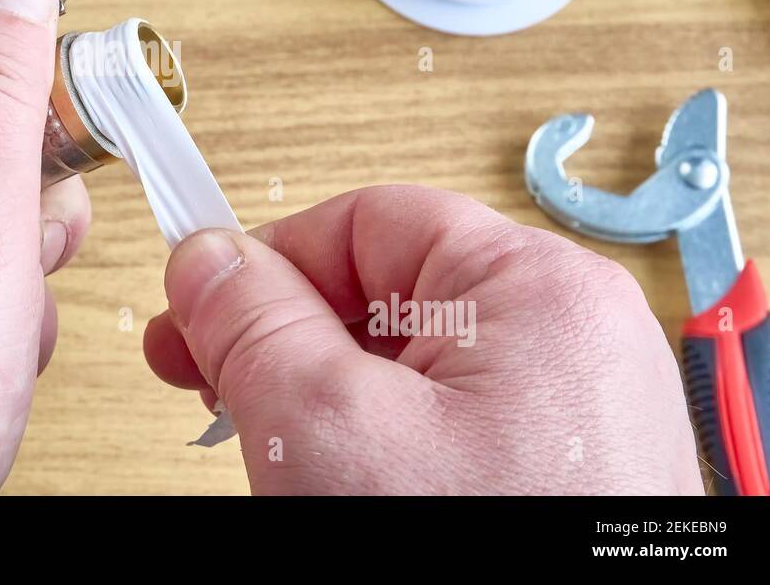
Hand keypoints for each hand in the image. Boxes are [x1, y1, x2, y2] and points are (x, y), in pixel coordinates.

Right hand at [143, 185, 702, 493]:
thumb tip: (205, 261)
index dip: (268, 258)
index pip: (366, 220)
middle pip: (384, 292)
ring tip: (281, 457)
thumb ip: (253, 323)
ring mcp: (570, 409)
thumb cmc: (488, 568)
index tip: (198, 305)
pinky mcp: (559, 468)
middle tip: (216, 387)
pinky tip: (339, 486)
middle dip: (287, 339)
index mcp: (537, 289)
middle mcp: (570, 338)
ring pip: (406, 366)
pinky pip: (444, 422)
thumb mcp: (327, 428)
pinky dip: (377, 444)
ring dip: (324, 398)